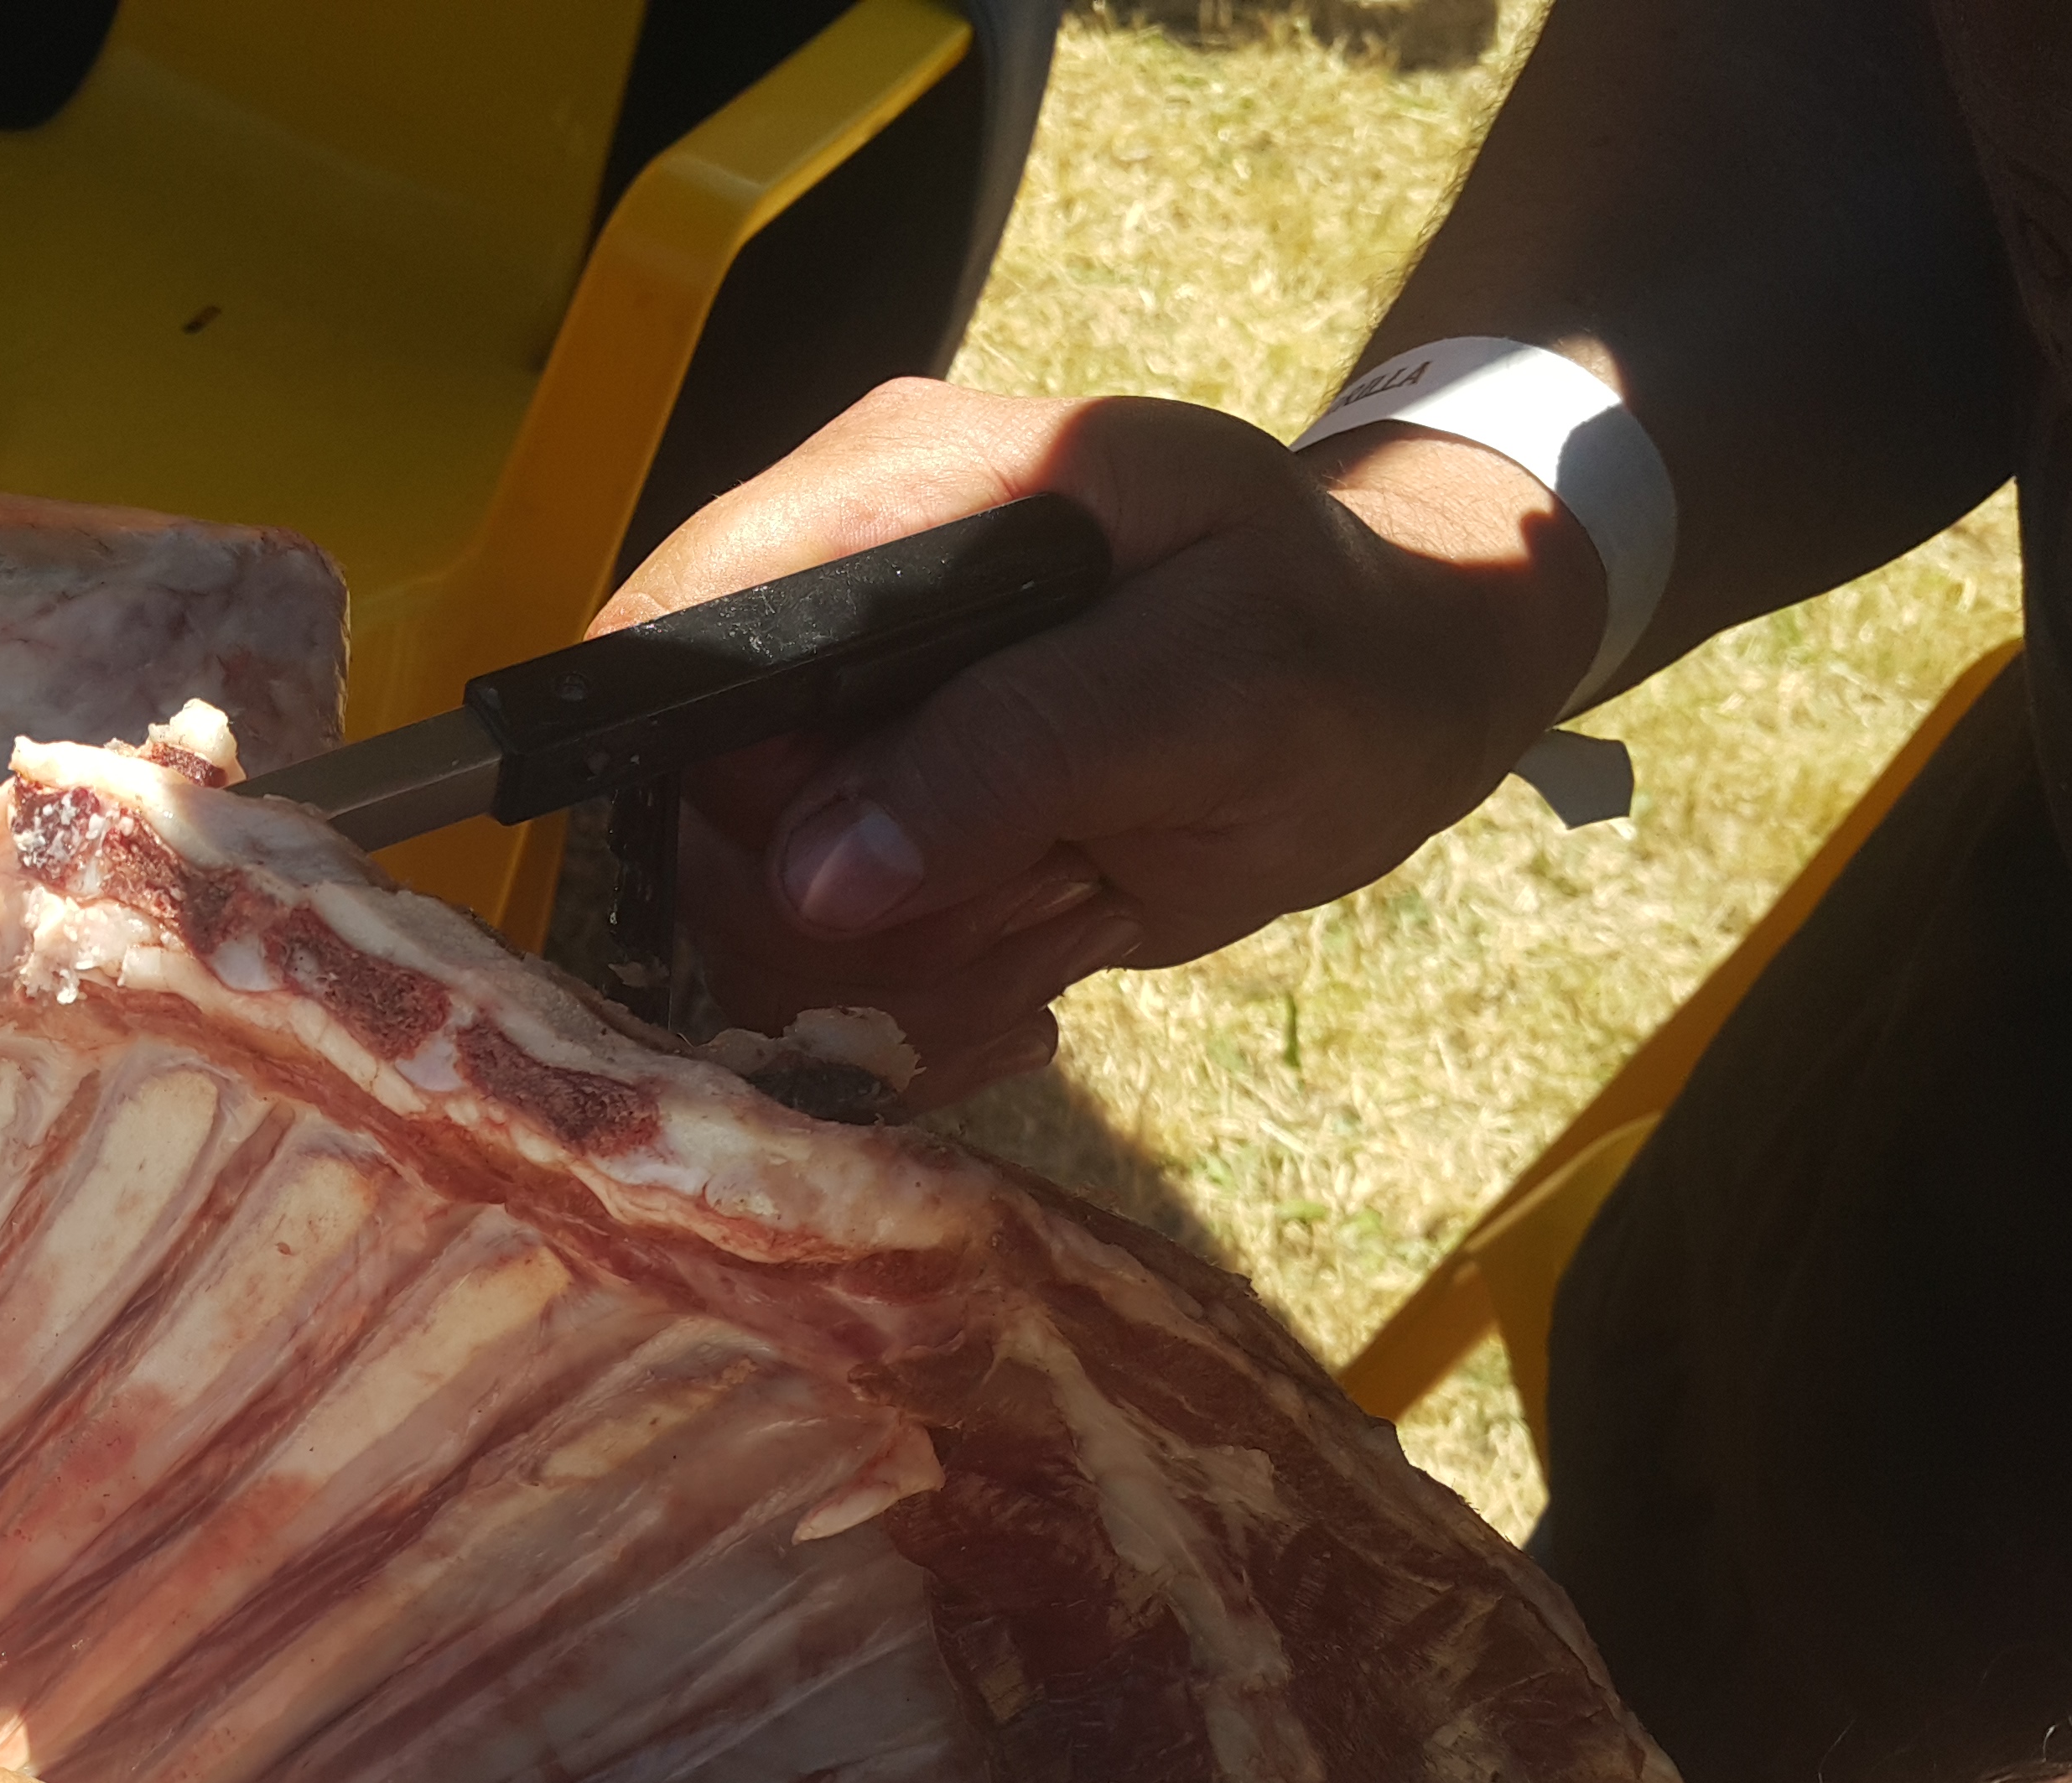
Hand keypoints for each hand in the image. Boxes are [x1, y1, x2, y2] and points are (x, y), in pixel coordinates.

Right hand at [601, 379, 1608, 1100]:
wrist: (1398, 685)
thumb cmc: (1337, 645)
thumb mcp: (1226, 680)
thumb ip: (1024, 750)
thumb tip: (813, 876)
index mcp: (895, 493)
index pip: (673, 636)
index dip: (699, 792)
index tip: (826, 898)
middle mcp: (829, 596)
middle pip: (687, 804)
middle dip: (827, 918)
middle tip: (1011, 931)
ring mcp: (840, 717)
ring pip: (744, 906)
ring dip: (888, 977)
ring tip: (1045, 941)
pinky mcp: (867, 816)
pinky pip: (812, 953)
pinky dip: (911, 1000)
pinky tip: (1026, 974)